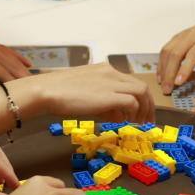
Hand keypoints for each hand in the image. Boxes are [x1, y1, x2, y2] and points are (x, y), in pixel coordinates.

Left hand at [0, 8, 31, 87]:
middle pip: (10, 65)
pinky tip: (28, 64)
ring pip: (12, 58)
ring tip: (36, 81)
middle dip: (23, 78)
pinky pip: (8, 51)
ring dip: (24, 69)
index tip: (21, 93)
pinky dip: (19, 58)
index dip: (11, 83)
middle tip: (36, 90)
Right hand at [10, 63, 155, 124]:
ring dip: (144, 110)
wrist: (46, 91)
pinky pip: (132, 103)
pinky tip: (127, 124)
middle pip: (141, 86)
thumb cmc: (58, 93)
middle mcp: (112, 73)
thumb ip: (103, 101)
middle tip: (145, 121)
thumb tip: (117, 115)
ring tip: (139, 125)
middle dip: (147, 105)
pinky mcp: (109, 95)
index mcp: (105, 70)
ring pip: (142, 92)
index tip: (138, 113)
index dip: (138, 99)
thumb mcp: (85, 93)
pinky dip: (133, 113)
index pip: (130, 83)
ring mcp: (111, 83)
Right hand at [158, 7, 194, 92]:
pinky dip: (161, 62)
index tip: (178, 82)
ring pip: (167, 51)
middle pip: (176, 53)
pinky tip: (161, 74)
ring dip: (163, 68)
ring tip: (162, 84)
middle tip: (167, 89)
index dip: (184, 69)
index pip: (193, 54)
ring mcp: (182, 35)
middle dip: (169, 73)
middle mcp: (192, 36)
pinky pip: (165, 49)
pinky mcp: (176, 37)